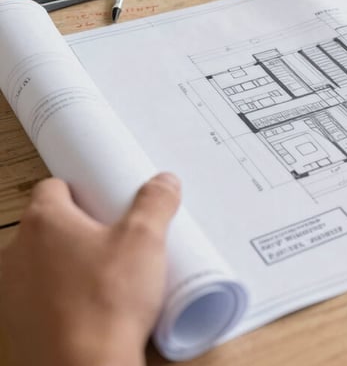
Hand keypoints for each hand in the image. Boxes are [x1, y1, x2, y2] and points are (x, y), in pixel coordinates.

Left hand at [0, 173, 180, 365]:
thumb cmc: (108, 302)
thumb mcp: (145, 239)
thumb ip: (155, 202)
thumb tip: (163, 182)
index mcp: (42, 223)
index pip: (52, 188)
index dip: (81, 191)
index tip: (106, 202)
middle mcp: (15, 255)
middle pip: (46, 227)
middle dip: (78, 230)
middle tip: (115, 241)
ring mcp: (9, 296)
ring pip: (40, 265)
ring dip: (66, 266)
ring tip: (106, 278)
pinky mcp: (14, 331)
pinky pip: (37, 302)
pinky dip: (58, 301)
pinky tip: (90, 310)